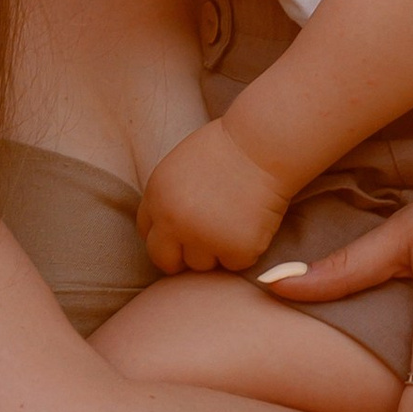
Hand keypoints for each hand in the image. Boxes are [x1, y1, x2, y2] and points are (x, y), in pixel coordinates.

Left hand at [138, 118, 289, 275]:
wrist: (264, 145)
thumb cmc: (229, 148)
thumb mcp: (180, 168)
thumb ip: (169, 199)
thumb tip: (168, 230)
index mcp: (156, 198)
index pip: (148, 235)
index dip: (166, 236)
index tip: (183, 233)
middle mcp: (173, 222)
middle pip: (166, 261)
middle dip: (182, 257)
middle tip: (206, 242)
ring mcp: (204, 239)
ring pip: (202, 266)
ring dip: (216, 251)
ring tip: (236, 220)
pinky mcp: (236, 250)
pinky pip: (235, 263)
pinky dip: (245, 250)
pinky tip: (254, 222)